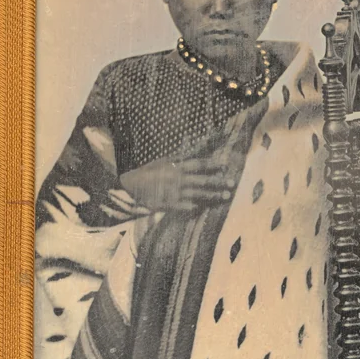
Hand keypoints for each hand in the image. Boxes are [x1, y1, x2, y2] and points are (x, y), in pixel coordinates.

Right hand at [119, 155, 235, 212]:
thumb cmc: (146, 174)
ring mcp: (173, 193)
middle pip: (201, 180)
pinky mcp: (168, 205)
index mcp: (175, 167)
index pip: (197, 164)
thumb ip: (177, 158)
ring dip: (212, 196)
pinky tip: (206, 208)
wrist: (128, 188)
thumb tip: (192, 150)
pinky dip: (194, 208)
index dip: (211, 164)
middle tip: (231, 183)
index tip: (225, 164)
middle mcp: (176, 180)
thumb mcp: (161, 162)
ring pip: (197, 194)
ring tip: (225, 196)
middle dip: (217, 182)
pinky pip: (184, 207)